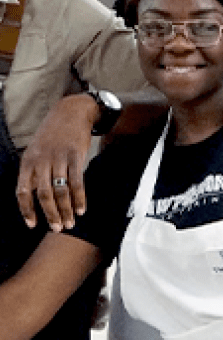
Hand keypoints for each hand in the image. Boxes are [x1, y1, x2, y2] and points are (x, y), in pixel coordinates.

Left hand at [16, 94, 98, 230]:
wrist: (71, 111)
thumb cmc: (54, 133)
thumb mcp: (37, 150)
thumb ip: (35, 171)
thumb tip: (36, 195)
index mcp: (28, 161)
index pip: (23, 191)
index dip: (26, 210)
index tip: (32, 225)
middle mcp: (41, 161)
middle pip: (44, 194)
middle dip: (51, 214)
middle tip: (57, 228)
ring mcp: (59, 158)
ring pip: (61, 191)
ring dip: (67, 210)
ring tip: (71, 222)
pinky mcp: (76, 156)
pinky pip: (77, 182)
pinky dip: (80, 198)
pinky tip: (83, 208)